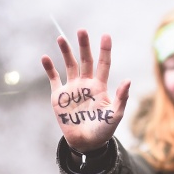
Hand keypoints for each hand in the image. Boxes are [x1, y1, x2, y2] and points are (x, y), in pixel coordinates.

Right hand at [41, 29, 130, 151]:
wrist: (86, 143)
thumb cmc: (103, 130)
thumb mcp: (115, 115)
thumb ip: (121, 98)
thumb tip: (128, 80)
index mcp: (100, 86)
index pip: (103, 64)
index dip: (105, 50)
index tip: (105, 35)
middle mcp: (86, 84)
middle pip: (85, 60)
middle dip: (84, 46)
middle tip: (81, 30)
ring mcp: (72, 88)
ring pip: (69, 65)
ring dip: (65, 52)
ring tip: (61, 38)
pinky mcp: (59, 96)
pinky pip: (53, 79)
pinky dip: (49, 68)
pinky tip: (46, 58)